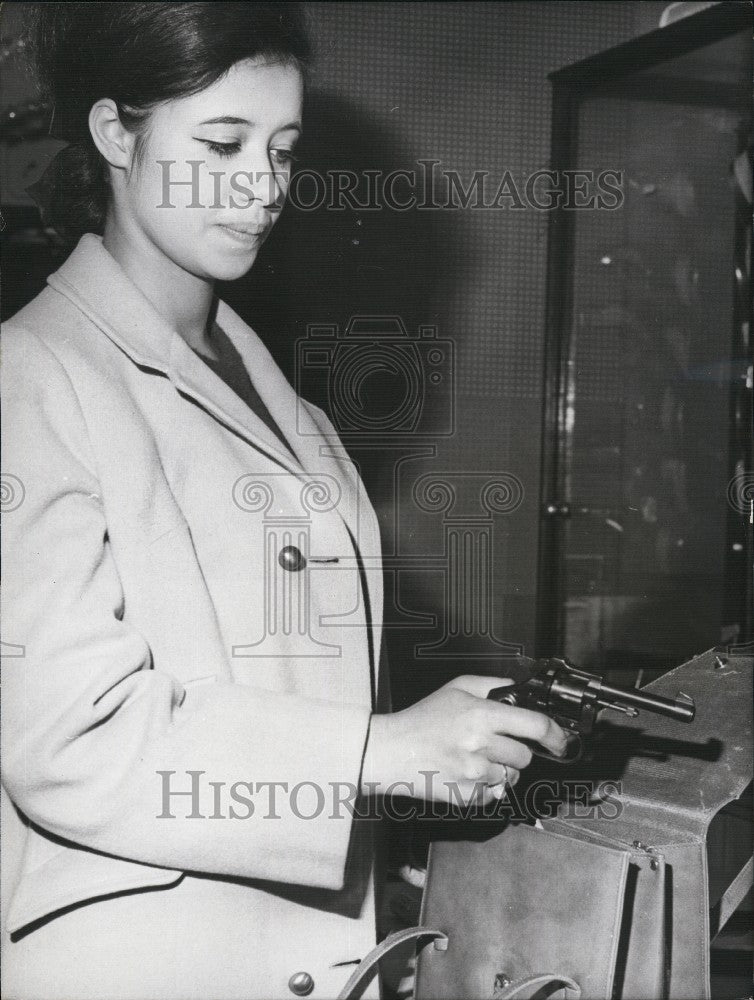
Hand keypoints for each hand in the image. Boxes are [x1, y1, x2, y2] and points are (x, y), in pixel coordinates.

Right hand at [361, 675, 566, 806]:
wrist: (390, 750)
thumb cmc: (421, 720)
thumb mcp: (455, 689)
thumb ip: (491, 684)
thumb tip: (519, 687)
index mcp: (480, 715)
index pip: (534, 725)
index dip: (555, 734)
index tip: (561, 741)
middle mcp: (480, 744)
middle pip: (525, 755)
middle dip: (514, 750)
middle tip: (492, 744)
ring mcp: (473, 773)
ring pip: (510, 775)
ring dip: (499, 769)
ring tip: (473, 758)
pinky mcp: (466, 796)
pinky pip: (494, 794)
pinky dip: (485, 787)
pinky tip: (465, 773)